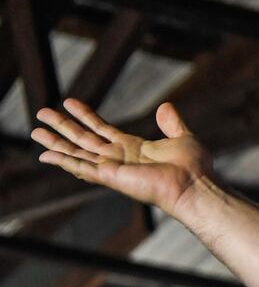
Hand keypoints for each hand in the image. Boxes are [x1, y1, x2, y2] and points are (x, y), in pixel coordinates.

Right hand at [34, 99, 212, 215]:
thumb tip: (165, 106)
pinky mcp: (110, 176)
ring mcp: (112, 167)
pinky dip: (63, 161)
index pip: (101, 128)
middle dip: (62, 126)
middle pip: (83, 138)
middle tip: (41, 113)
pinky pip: (81, 167)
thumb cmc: (193, 167)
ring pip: (76, 151)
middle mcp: (117, 157)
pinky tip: (45, 156)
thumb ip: (171, 123)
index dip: (85, 115)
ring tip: (35, 131)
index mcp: (132, 147)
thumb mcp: (182, 137)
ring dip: (55, 142)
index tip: (69, 102)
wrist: (195, 184)